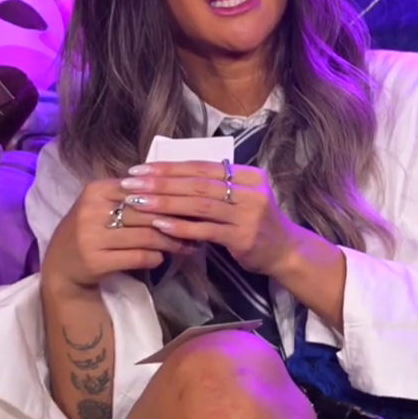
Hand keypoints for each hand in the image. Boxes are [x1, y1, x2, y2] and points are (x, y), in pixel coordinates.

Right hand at [45, 178, 187, 293]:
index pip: (142, 190)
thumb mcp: (103, 206)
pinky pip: (137, 257)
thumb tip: (178, 191)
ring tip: (185, 245)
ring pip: (146, 236)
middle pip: (147, 213)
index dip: (170, 198)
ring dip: (171, 242)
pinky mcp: (95, 260)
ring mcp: (91, 237)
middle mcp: (91, 211)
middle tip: (197, 228)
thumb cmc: (90, 231)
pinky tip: (161, 258)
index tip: (193, 205)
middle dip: (176, 222)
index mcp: (96, 190)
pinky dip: (155, 257)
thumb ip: (132, 197)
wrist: (60, 267)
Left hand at [120, 161, 310, 276]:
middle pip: (199, 184)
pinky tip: (160, 225)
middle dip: (162, 183)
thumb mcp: (241, 198)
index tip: (141, 168)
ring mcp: (249, 215)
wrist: (286, 251)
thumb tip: (169, 178)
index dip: (170, 167)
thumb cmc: (256, 223)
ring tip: (138, 202)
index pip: (203, 167)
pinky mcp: (243, 237)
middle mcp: (251, 191)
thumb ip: (215, 188)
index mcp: (249, 175)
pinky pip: (206, 230)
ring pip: (200, 205)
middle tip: (132, 183)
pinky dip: (181, 227)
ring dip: (166, 203)